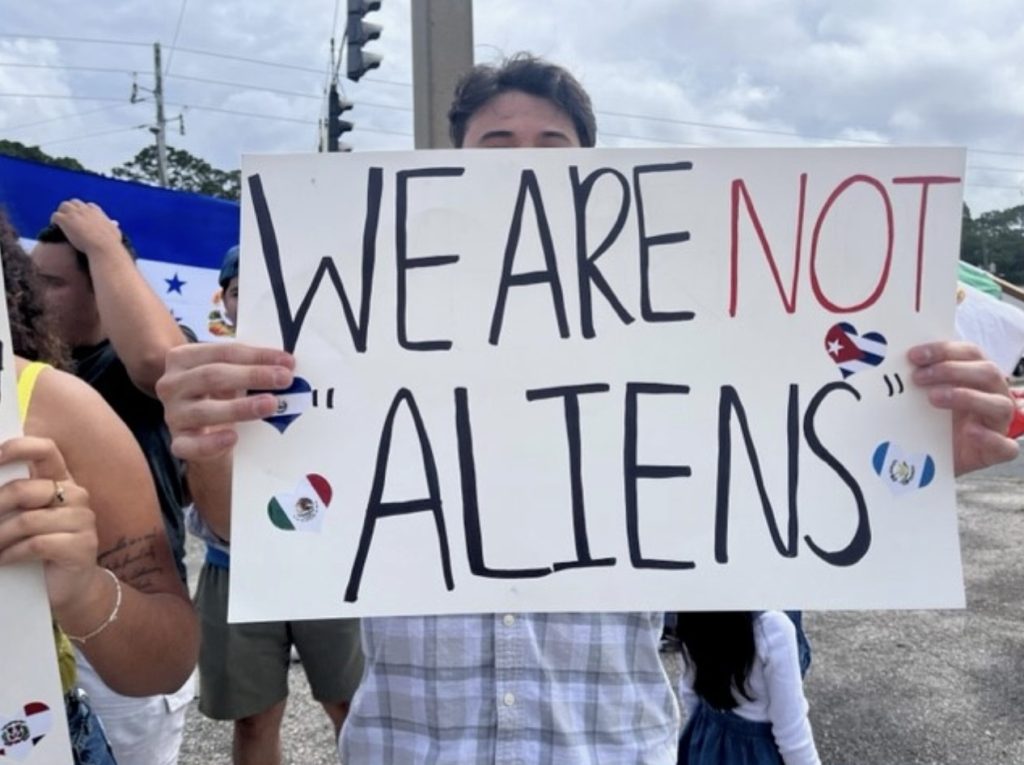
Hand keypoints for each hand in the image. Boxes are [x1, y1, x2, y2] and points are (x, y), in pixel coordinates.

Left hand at [0, 436, 97, 610]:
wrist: (68, 588)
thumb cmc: (39, 549)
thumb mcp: (24, 518)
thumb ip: (13, 499)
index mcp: (61, 481)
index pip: (46, 450)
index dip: (18, 448)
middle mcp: (75, 495)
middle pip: (25, 490)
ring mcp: (83, 520)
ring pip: (27, 521)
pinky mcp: (82, 546)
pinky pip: (37, 544)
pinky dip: (12, 554)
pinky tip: (4, 560)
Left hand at [50, 199, 123, 257]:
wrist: (103, 247)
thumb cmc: (110, 243)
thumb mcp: (115, 232)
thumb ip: (113, 226)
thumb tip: (115, 224)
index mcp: (97, 211)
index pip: (87, 206)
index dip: (83, 212)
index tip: (82, 219)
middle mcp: (85, 210)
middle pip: (74, 203)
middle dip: (71, 210)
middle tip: (69, 220)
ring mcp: (74, 214)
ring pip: (63, 206)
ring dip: (62, 213)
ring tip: (60, 223)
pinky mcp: (66, 220)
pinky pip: (56, 216)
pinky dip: (54, 221)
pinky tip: (56, 228)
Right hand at [156, 342, 295, 460]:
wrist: (203, 432)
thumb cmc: (219, 395)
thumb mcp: (231, 375)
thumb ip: (252, 367)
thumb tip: (287, 366)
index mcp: (183, 358)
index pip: (223, 352)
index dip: (257, 356)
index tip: (287, 362)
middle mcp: (172, 384)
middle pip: (212, 376)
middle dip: (252, 376)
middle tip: (284, 379)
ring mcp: (173, 414)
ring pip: (203, 410)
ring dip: (240, 407)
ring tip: (270, 404)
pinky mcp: (178, 443)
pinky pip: (190, 445)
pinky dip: (211, 442)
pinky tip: (233, 437)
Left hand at [908, 341, 1018, 474]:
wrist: (931, 459)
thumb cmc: (930, 421)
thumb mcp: (922, 398)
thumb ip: (917, 381)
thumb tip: (891, 366)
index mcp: (978, 376)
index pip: (970, 353)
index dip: (944, 350)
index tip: (914, 355)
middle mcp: (994, 395)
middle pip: (988, 372)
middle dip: (951, 370)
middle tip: (917, 377)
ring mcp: (998, 424)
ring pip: (1000, 405)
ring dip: (967, 397)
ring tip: (933, 398)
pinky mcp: (998, 451)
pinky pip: (1005, 446)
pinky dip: (989, 438)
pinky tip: (970, 432)